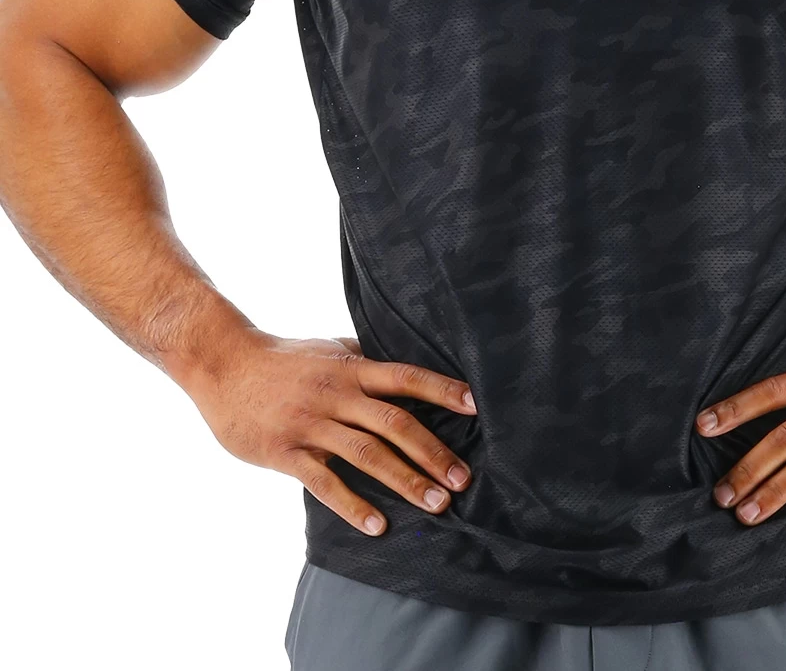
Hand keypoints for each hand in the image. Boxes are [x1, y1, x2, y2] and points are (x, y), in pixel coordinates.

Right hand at [185, 331, 476, 536]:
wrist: (222, 364)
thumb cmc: (282, 358)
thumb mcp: (327, 348)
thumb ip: (363, 358)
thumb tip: (403, 364)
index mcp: (350, 367)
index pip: (405, 377)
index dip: (441, 390)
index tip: (476, 405)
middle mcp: (336, 393)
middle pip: (394, 422)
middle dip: (432, 451)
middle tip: (463, 479)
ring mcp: (311, 423)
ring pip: (366, 454)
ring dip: (405, 480)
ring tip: (436, 504)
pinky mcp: (285, 452)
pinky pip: (324, 482)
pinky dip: (353, 504)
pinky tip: (378, 525)